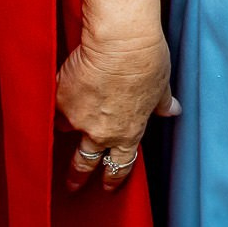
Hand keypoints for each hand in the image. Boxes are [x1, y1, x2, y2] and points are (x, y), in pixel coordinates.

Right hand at [55, 23, 180, 192]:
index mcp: (128, 132)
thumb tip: (173, 110)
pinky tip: (59, 91)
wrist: (119, 41)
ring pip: (67, 129)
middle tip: (73, 185)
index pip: (120, 164)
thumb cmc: (146, 60)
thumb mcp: (161, 85)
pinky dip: (58, 100)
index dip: (114, 176)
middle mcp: (100, 131)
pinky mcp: (60, 98)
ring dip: (68, 125)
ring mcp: (77, 117)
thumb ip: (162, 103)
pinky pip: (55, 105)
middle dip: (78, 176)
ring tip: (66, 120)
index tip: (108, 185)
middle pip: (85, 162)